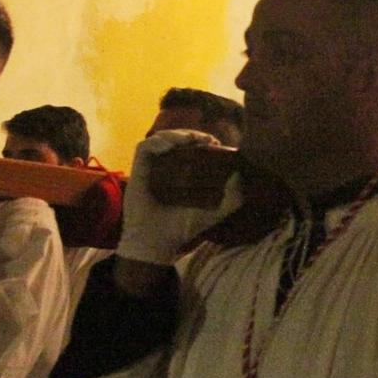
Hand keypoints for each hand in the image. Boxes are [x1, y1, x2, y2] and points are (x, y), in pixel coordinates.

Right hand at [115, 132, 242, 266]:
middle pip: (176, 139)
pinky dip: (156, 142)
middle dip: (190, 134)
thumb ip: (232, 199)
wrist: (157, 243)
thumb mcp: (214, 213)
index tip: (214, 142)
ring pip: (161, 139)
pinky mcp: (137, 170)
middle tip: (204, 139)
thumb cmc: (182, 228)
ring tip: (188, 139)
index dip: (201, 139)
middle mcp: (165, 168)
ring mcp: (151, 168)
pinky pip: (143, 147)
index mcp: (182, 173)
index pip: (190, 148)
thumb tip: (240, 176)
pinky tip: (168, 147)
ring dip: (175, 134)